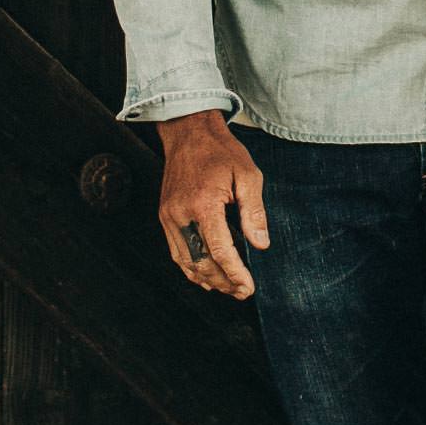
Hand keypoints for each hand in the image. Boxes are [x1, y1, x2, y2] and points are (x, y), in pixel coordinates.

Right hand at [154, 110, 269, 297]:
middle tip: (242, 292)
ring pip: (185, 261)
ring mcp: (169, 216)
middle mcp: (182, 214)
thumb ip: (254, 212)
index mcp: (204, 204)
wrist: (188, 132)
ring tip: (228, 289)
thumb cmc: (222, 152)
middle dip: (223, 282)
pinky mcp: (165, 216)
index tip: (248, 287)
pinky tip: (205, 277)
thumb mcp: (248, 175)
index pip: (221, 251)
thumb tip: (261, 244)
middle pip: (201, 262)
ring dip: (207, 279)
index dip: (236, 274)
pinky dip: (190, 268)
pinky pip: (176, 251)